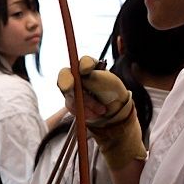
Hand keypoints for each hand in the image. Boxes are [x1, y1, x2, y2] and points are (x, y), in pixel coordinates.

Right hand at [57, 56, 144, 170]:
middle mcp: (79, 80)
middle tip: (91, 98)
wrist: (117, 121)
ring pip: (69, 96)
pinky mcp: (73, 108)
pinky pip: (71, 108)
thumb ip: (95, 74)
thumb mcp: (110, 85)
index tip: (87, 70)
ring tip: (100, 112)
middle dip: (77, 91)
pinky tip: (94, 117)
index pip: (80, 62)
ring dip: (84, 105)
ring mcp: (74, 94)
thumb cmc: (116, 100)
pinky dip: (82, 112)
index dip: (81, 65)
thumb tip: (83, 67)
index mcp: (90, 70)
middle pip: (66, 79)